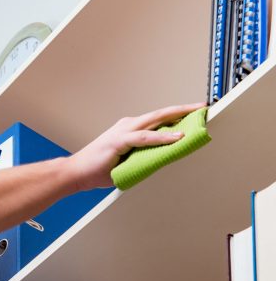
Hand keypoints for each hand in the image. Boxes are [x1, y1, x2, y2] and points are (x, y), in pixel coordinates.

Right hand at [68, 102, 206, 190]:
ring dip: (177, 117)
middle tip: (203, 107)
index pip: (157, 120)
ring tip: (196, 116)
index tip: (195, 114)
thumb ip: (144, 156)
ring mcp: (123, 131)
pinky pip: (145, 138)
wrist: (76, 173)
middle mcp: (127, 125)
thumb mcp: (127, 161)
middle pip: (160, 114)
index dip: (176, 116)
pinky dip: (162, 137)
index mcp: (129, 129)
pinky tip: (177, 136)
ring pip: (155, 120)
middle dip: (184, 109)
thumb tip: (164, 158)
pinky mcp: (119, 141)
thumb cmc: (98, 169)